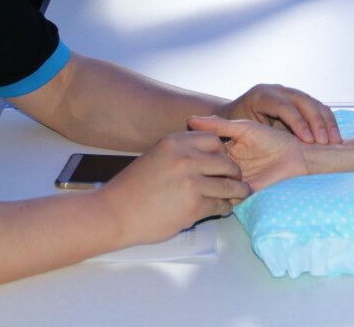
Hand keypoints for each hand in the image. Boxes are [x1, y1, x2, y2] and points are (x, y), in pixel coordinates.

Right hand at [99, 131, 249, 247]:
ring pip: (229, 185)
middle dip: (234, 173)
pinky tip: (223, 209)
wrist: (114, 213)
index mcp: (175, 142)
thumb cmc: (131, 189)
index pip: (214, 140)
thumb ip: (179, 153)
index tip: (222, 163)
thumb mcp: (155, 156)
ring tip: (239, 195)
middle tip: (237, 181)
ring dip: (237, 192)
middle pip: (226, 162)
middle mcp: (185, 158)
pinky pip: (220, 205)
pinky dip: (225, 208)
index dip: (222, 153)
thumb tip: (205, 155)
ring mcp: (191, 182)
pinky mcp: (193, 206)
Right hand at [188, 116, 308, 191]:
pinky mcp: (242, 195)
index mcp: (222, 150)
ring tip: (215, 172)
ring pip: (213, 186)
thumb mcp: (243, 129)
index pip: (199, 154)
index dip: (191, 152)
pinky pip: (227, 198)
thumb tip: (190, 119)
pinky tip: (226, 183)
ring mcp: (232, 182)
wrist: (296, 158)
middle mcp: (224, 168)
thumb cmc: (272, 139)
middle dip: (198, 168)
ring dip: (211, 182)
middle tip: (198, 163)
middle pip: (203, 172)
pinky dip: (224, 193)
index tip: (183, 148)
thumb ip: (219, 125)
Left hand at [218, 84, 341, 144]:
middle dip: (316, 122)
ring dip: (327, 123)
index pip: (284, 106)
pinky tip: (336, 138)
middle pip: (304, 101)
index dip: (298, 122)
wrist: (243, 117)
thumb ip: (223, 128)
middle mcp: (279, 90)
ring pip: (315, 104)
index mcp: (262, 95)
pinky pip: (320, 108)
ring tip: (334, 142)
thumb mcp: (233, 126)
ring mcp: (292, 93)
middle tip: (325, 142)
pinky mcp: (302, 100)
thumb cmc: (238, 127)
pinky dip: (329, 123)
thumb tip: (199, 125)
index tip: (307, 140)